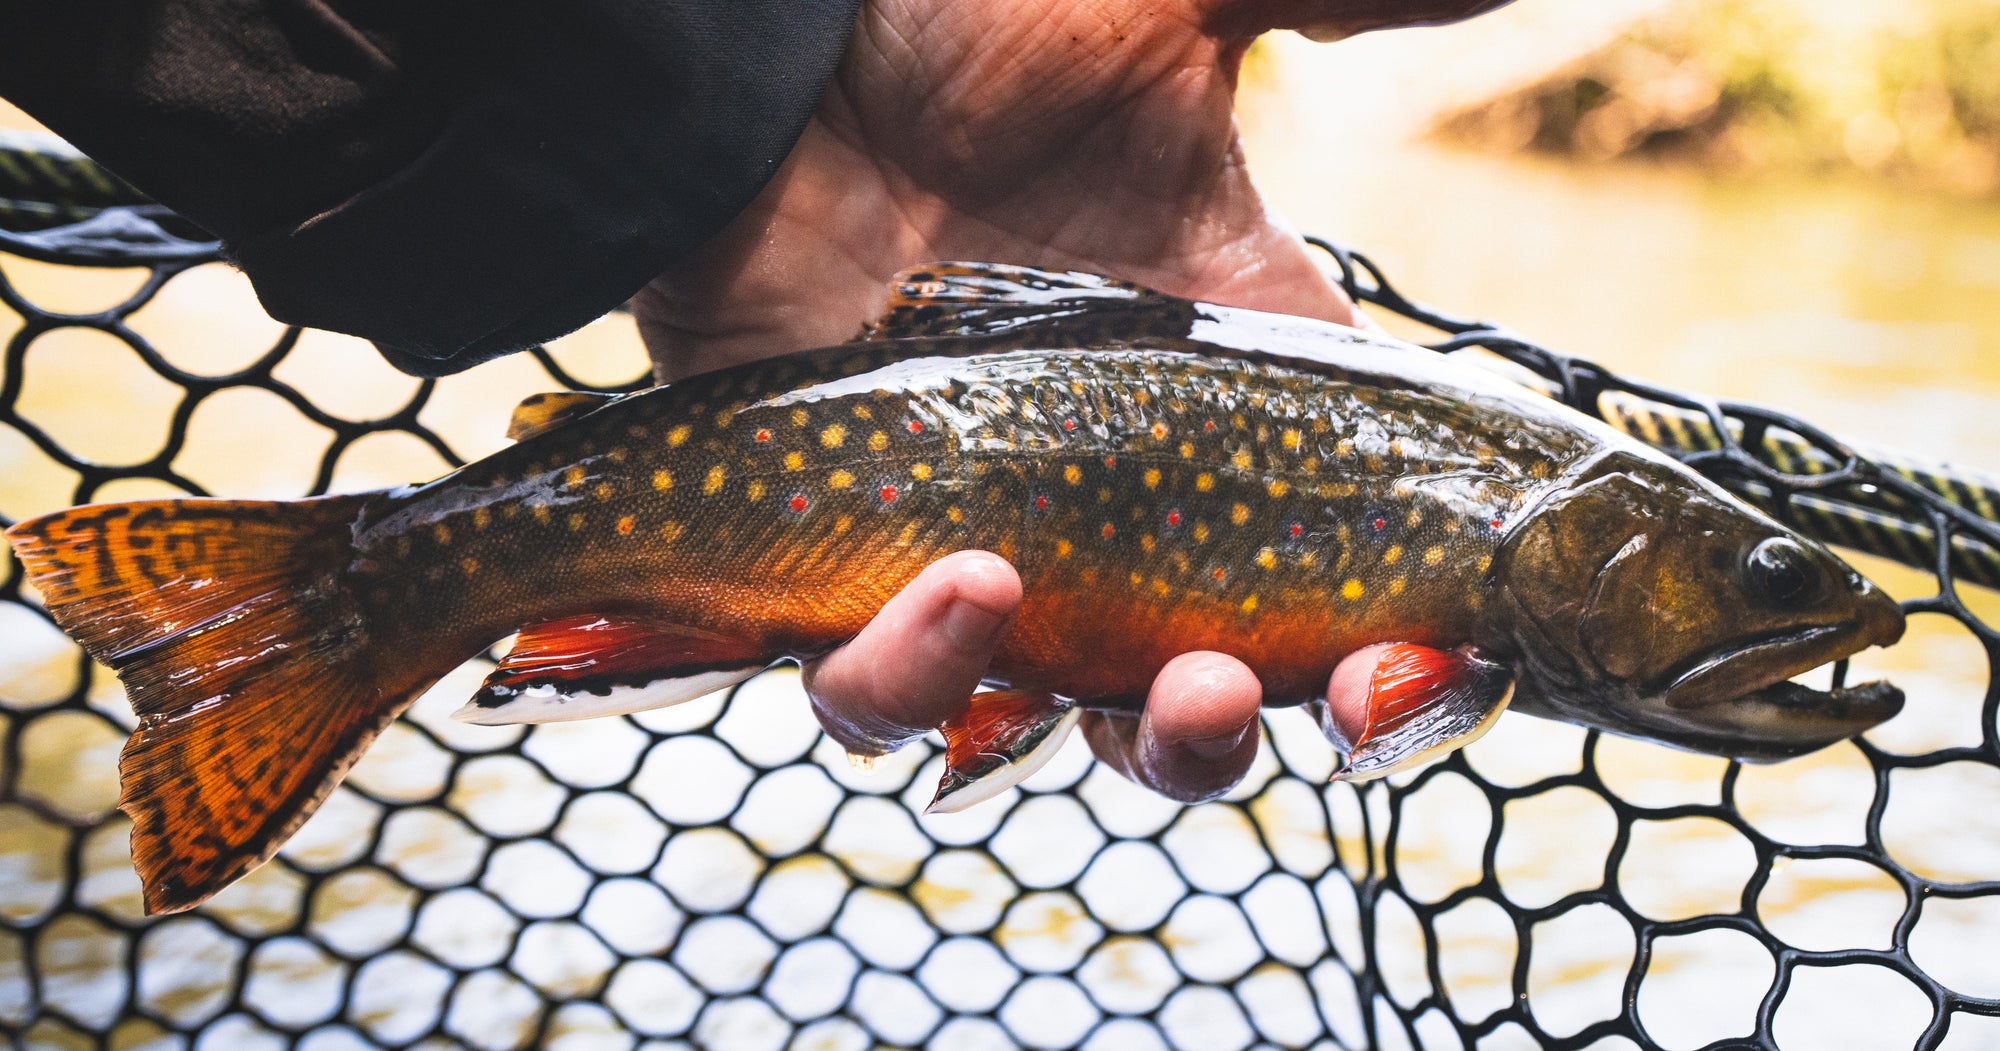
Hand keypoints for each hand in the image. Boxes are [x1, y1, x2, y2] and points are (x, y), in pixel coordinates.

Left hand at [635, 0, 1510, 801]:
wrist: (765, 63)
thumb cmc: (960, 35)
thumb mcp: (1170, 18)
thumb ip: (1344, 6)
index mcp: (1220, 398)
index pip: (1341, 574)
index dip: (1399, 659)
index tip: (1415, 666)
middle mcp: (1103, 498)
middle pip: (1199, 692)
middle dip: (1237, 730)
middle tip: (1245, 684)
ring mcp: (969, 540)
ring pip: (1045, 723)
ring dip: (1120, 738)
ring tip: (1161, 678)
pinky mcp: (833, 564)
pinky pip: (872, 688)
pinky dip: (923, 680)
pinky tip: (968, 589)